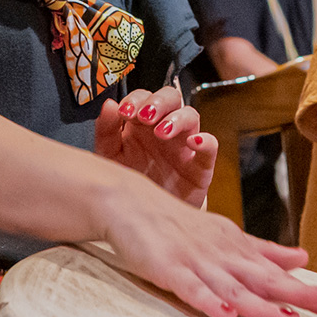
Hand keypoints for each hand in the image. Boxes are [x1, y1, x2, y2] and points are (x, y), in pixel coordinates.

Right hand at [95, 187, 316, 316]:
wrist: (127, 201)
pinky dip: (209, 301)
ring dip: (261, 305)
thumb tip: (302, 257)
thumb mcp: (226, 235)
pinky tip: (226, 315)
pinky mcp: (167, 269)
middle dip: (300, 294)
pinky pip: (191, 289)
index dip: (308, 287)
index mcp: (238, 249)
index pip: (278, 273)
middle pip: (266, 280)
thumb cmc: (176, 223)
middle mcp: (223, 255)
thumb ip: (263, 250)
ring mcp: (196, 262)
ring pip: (233, 288)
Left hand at [98, 87, 217, 205]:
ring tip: (161, 132)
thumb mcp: (110, 157)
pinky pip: (210, 146)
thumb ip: (106, 131)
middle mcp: (164, 129)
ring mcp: (183, 145)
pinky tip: (194, 142)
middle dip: (158, 101)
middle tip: (144, 115)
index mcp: (141, 124)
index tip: (124, 111)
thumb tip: (108, 104)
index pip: (143, 97)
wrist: (146, 219)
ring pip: (190, 116)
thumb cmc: (130, 182)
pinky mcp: (200, 165)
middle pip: (170, 98)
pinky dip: (205, 140)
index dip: (136, 99)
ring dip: (177, 118)